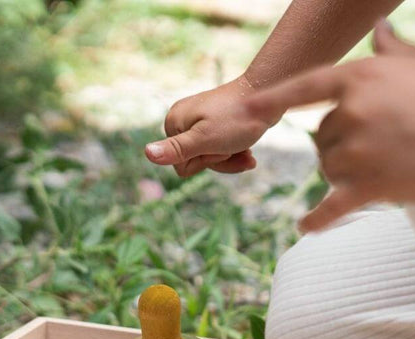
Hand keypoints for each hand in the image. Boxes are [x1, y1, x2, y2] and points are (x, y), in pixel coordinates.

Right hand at [145, 75, 279, 176]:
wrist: (266, 96)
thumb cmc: (237, 119)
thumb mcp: (205, 139)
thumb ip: (177, 150)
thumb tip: (147, 154)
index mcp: (174, 123)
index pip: (181, 166)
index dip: (203, 162)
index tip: (217, 145)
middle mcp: (182, 121)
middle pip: (196, 163)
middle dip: (218, 161)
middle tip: (232, 145)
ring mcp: (198, 122)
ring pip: (210, 159)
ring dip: (230, 158)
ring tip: (245, 148)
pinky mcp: (213, 124)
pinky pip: (219, 150)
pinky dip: (234, 153)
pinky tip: (247, 150)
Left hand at [244, 19, 414, 232]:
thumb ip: (393, 50)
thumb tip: (379, 29)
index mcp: (362, 77)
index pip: (306, 87)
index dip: (273, 100)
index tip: (246, 110)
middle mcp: (353, 112)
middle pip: (322, 136)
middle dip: (339, 143)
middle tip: (379, 147)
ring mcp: (359, 152)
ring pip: (328, 168)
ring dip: (344, 173)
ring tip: (384, 167)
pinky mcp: (370, 188)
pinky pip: (331, 208)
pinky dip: (316, 220)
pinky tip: (303, 228)